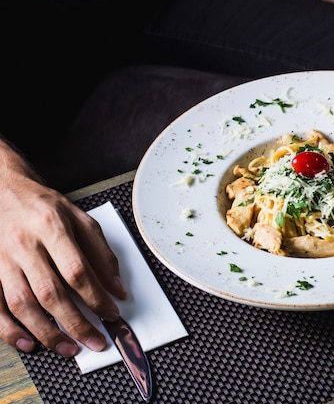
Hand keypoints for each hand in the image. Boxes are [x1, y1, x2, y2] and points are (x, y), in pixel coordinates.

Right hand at [0, 140, 125, 356]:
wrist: (2, 190)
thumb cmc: (44, 207)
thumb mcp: (80, 219)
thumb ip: (101, 253)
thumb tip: (117, 288)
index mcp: (51, 227)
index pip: (77, 270)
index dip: (96, 297)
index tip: (112, 314)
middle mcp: (24, 244)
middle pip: (51, 292)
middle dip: (77, 322)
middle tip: (96, 341)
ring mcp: (2, 260)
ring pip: (23, 304)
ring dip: (47, 332)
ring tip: (69, 348)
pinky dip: (10, 329)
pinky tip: (28, 342)